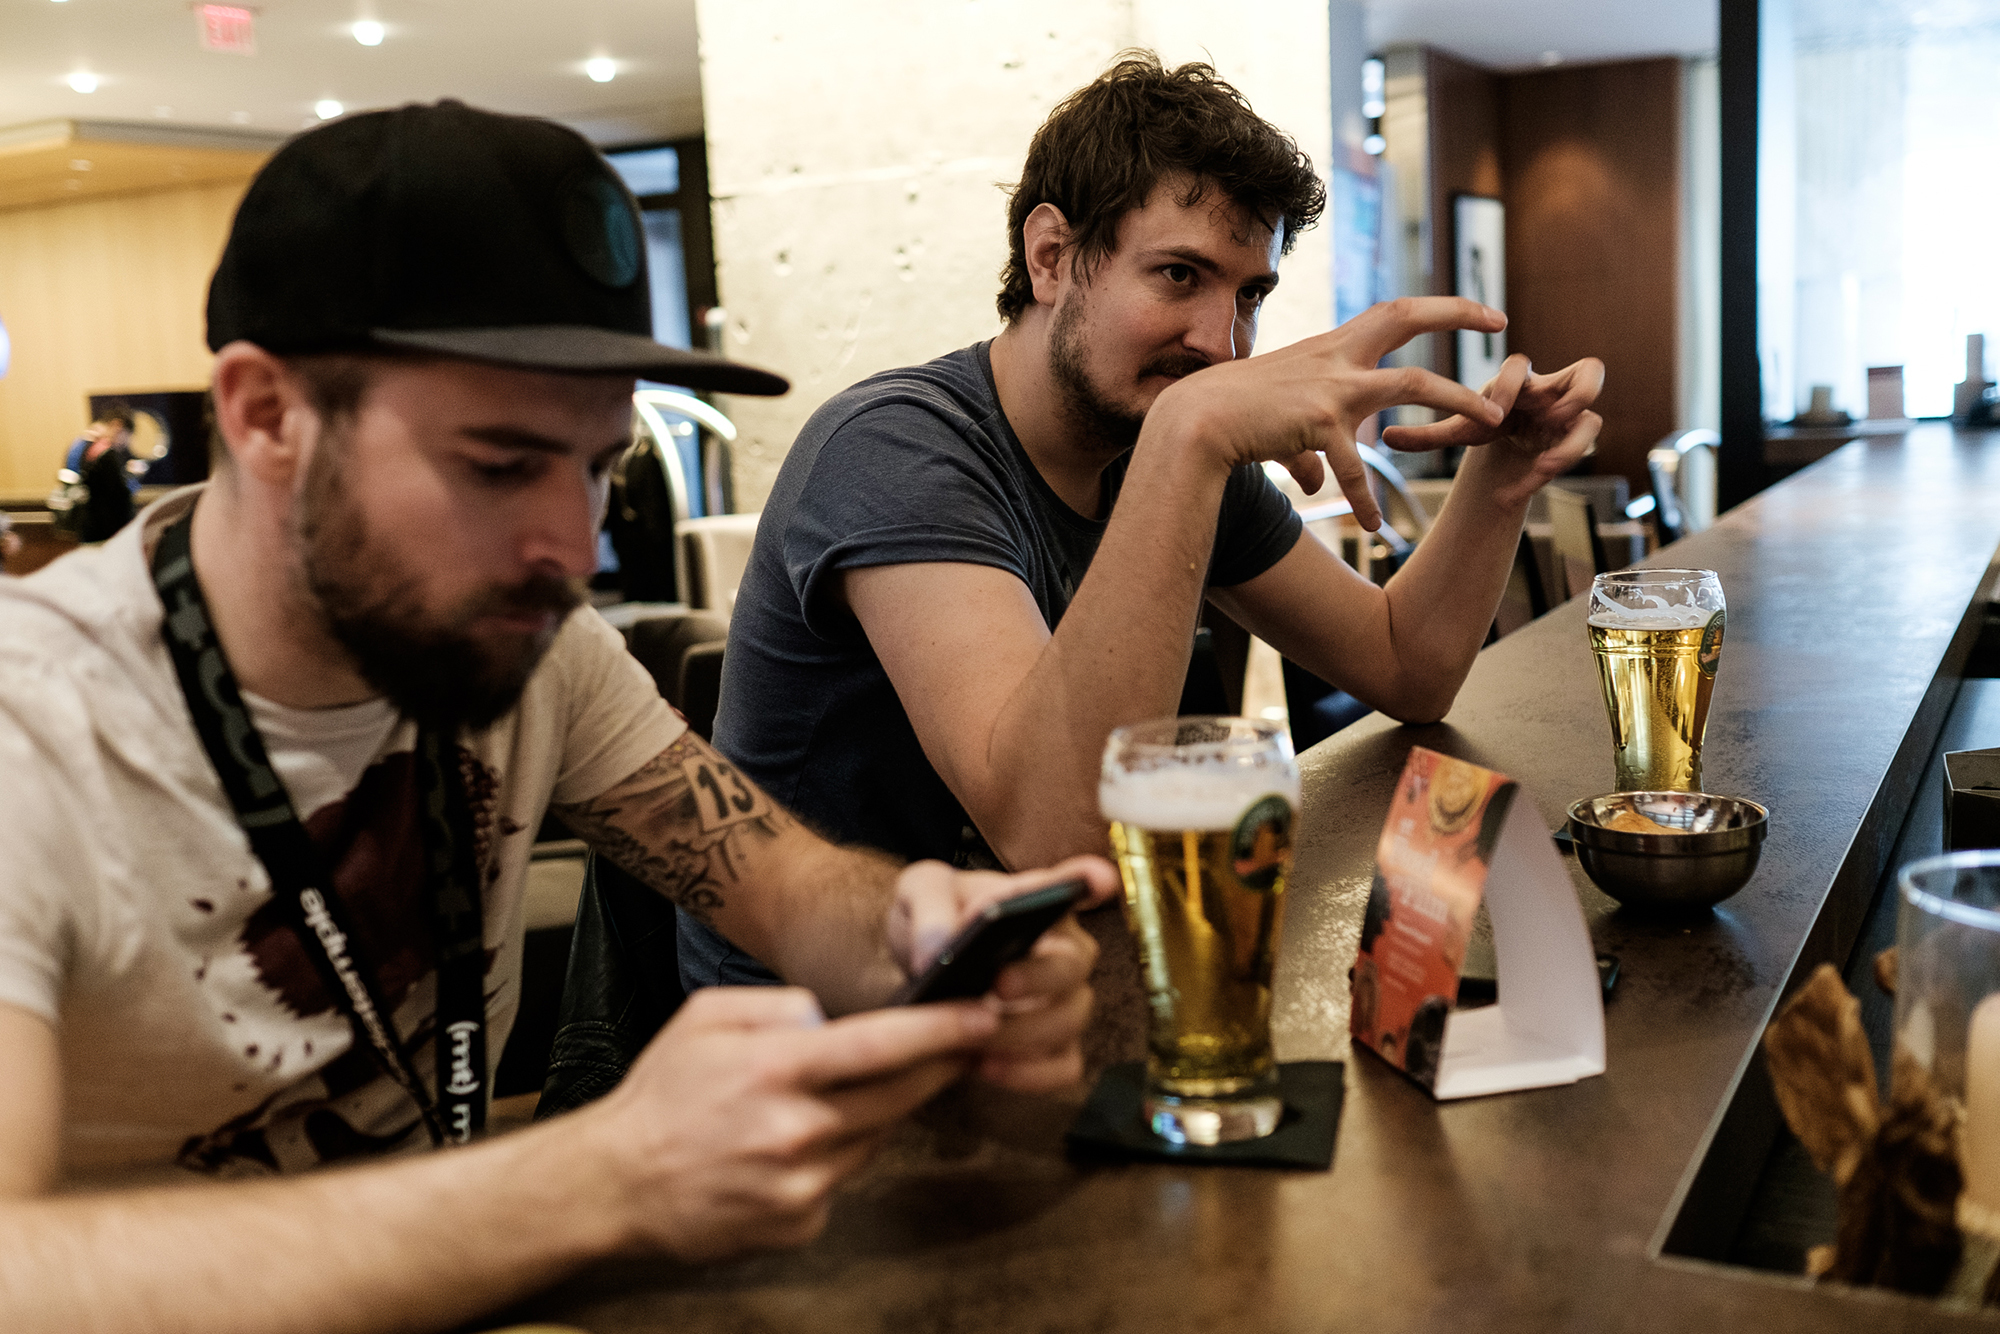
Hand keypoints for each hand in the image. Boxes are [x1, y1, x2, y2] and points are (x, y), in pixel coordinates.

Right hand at [592, 985, 997, 1261]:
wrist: (616, 1183)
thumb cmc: (663, 1094)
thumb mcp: (709, 1017)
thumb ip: (780, 1004)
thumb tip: (831, 1017)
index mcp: (776, 1068)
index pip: (882, 1044)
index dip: (941, 1029)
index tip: (983, 1014)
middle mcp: (796, 1129)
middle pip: (899, 1096)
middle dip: (938, 1068)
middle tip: (962, 1044)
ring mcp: (800, 1184)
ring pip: (873, 1138)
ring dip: (873, 1114)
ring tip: (830, 1099)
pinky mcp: (799, 1224)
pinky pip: (843, 1181)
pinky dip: (834, 1159)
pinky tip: (791, 1151)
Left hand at [886, 855, 1117, 1091]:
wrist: (918, 973)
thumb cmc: (933, 920)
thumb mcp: (918, 893)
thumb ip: (929, 908)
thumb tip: (938, 949)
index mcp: (1040, 901)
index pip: (1074, 884)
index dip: (1090, 882)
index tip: (1099, 880)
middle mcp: (1065, 951)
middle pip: (1073, 965)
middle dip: (1038, 977)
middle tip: (997, 984)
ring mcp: (1065, 1002)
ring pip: (1069, 1020)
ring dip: (1022, 1031)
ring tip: (974, 1035)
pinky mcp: (1056, 1048)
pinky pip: (1063, 1067)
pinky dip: (1028, 1072)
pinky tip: (986, 1065)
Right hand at [1145, 297, 1510, 530]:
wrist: (1196, 421)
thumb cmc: (1231, 415)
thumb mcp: (1278, 421)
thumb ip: (1305, 450)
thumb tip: (1312, 482)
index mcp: (1331, 346)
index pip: (1394, 312)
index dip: (1438, 307)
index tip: (1478, 310)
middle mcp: (1337, 357)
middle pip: (1409, 319)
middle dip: (1458, 315)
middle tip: (1501, 323)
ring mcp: (1331, 385)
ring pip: (1413, 384)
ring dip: (1457, 400)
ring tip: (1490, 423)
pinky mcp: (1317, 421)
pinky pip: (1355, 465)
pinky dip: (1364, 499)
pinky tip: (1372, 527)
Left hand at [1383, 353, 1604, 508]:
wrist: (1507, 443)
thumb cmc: (1483, 425)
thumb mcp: (1458, 431)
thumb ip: (1427, 435)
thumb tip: (1385, 437)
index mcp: (1515, 380)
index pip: (1518, 365)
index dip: (1508, 386)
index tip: (1492, 417)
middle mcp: (1550, 387)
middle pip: (1588, 368)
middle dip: (1573, 394)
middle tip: (1548, 422)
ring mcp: (1571, 408)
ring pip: (1602, 405)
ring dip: (1580, 430)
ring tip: (1546, 462)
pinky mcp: (1580, 430)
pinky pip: (1589, 436)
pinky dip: (1561, 460)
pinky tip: (1532, 484)